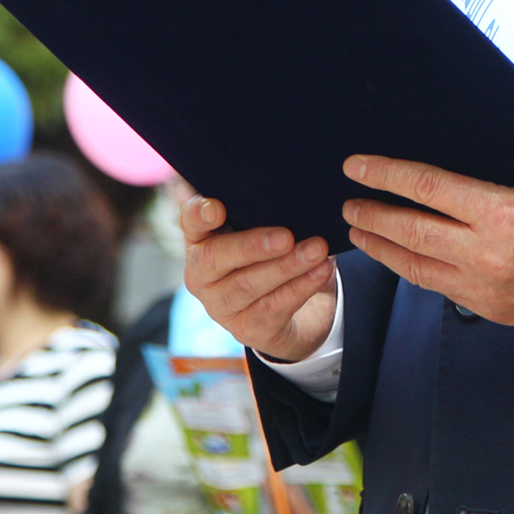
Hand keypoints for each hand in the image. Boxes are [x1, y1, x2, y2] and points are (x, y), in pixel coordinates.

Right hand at [179, 193, 338, 362]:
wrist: (298, 310)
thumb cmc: (276, 253)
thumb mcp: (268, 227)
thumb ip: (265, 208)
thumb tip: (289, 185)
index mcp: (201, 239)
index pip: (191, 222)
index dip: (198, 214)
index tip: (217, 208)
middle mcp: (201, 274)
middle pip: (216, 258)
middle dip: (253, 246)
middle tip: (286, 236)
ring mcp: (220, 305)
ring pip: (248, 285)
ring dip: (286, 266)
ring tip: (317, 250)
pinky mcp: (246, 329)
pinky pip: (274, 307)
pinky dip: (301, 286)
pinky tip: (322, 270)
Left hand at [340, 156, 513, 327]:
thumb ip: (497, 173)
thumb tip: (452, 155)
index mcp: (503, 210)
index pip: (428, 187)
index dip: (386, 175)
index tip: (359, 167)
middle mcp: (488, 252)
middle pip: (411, 231)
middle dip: (372, 214)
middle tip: (348, 201)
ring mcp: (484, 286)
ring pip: (415, 266)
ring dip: (381, 246)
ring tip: (358, 231)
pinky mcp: (488, 307)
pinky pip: (437, 287)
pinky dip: (411, 269)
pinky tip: (397, 256)